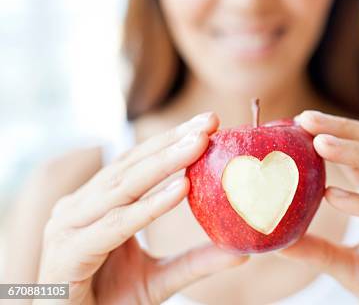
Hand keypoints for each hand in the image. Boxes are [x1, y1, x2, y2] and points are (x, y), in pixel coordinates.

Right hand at [36, 113, 247, 303]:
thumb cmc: (108, 301)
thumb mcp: (160, 278)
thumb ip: (195, 262)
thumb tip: (241, 251)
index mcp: (96, 205)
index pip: (137, 163)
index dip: (172, 141)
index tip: (210, 123)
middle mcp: (79, 208)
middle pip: (132, 166)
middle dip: (173, 141)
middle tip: (210, 122)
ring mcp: (69, 227)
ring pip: (124, 187)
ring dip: (165, 163)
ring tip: (200, 144)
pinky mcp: (68, 253)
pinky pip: (116, 225)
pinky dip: (149, 206)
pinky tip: (180, 188)